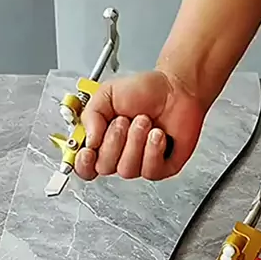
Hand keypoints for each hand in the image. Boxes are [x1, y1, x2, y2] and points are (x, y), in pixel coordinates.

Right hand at [73, 70, 205, 181]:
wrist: (177, 88)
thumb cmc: (146, 90)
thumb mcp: (108, 93)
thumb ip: (91, 115)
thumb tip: (88, 140)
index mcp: (102, 139)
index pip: (85, 166)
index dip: (83, 163)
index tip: (88, 150)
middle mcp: (119, 154)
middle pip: (104, 167)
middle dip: (114, 141)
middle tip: (125, 120)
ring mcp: (139, 163)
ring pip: (127, 170)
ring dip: (135, 141)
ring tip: (145, 122)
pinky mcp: (161, 167)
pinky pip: (149, 171)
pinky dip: (153, 150)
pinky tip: (157, 135)